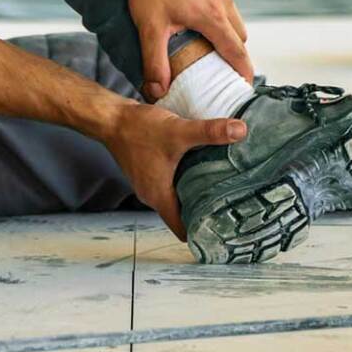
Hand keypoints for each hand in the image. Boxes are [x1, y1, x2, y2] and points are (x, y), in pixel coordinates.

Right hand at [100, 103, 245, 239]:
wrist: (111, 118)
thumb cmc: (137, 130)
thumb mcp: (178, 132)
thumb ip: (210, 132)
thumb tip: (240, 131)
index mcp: (159, 197)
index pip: (183, 229)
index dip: (203, 233)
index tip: (225, 230)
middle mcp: (153, 195)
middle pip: (183, 215)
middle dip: (205, 211)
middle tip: (232, 206)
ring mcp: (149, 183)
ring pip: (177, 197)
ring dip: (195, 193)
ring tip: (222, 186)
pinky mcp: (148, 170)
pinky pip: (171, 183)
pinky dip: (185, 179)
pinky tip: (200, 165)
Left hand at [123, 0, 251, 100]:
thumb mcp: (148, 28)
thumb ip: (154, 63)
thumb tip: (157, 93)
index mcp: (211, 16)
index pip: (236, 51)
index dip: (243, 71)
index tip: (245, 85)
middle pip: (239, 33)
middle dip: (233, 49)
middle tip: (219, 61)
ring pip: (233, 11)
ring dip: (225, 25)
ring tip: (205, 34)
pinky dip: (217, 4)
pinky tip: (195, 4)